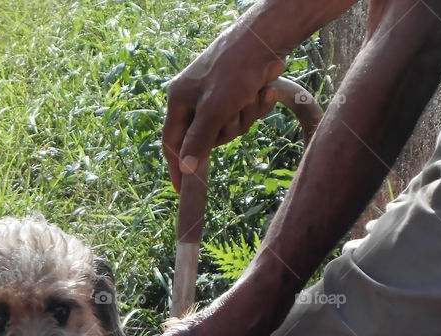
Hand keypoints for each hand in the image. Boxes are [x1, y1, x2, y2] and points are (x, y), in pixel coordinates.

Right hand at [163, 19, 286, 190]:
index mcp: (180, 101)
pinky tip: (265, 90)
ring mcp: (218, 97)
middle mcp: (196, 100)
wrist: (267, 39)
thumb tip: (185, 170)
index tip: (182, 189)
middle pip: (208, 138)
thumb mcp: (214, 109)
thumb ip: (199, 141)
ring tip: (252, 93)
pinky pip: (245, 115)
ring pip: (231, 128)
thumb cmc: (234, 70)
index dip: (177, 166)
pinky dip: (257, 107)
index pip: (173, 142)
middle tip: (235, 112)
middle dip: (228, 129)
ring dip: (246, 116)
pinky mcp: (238, 94)